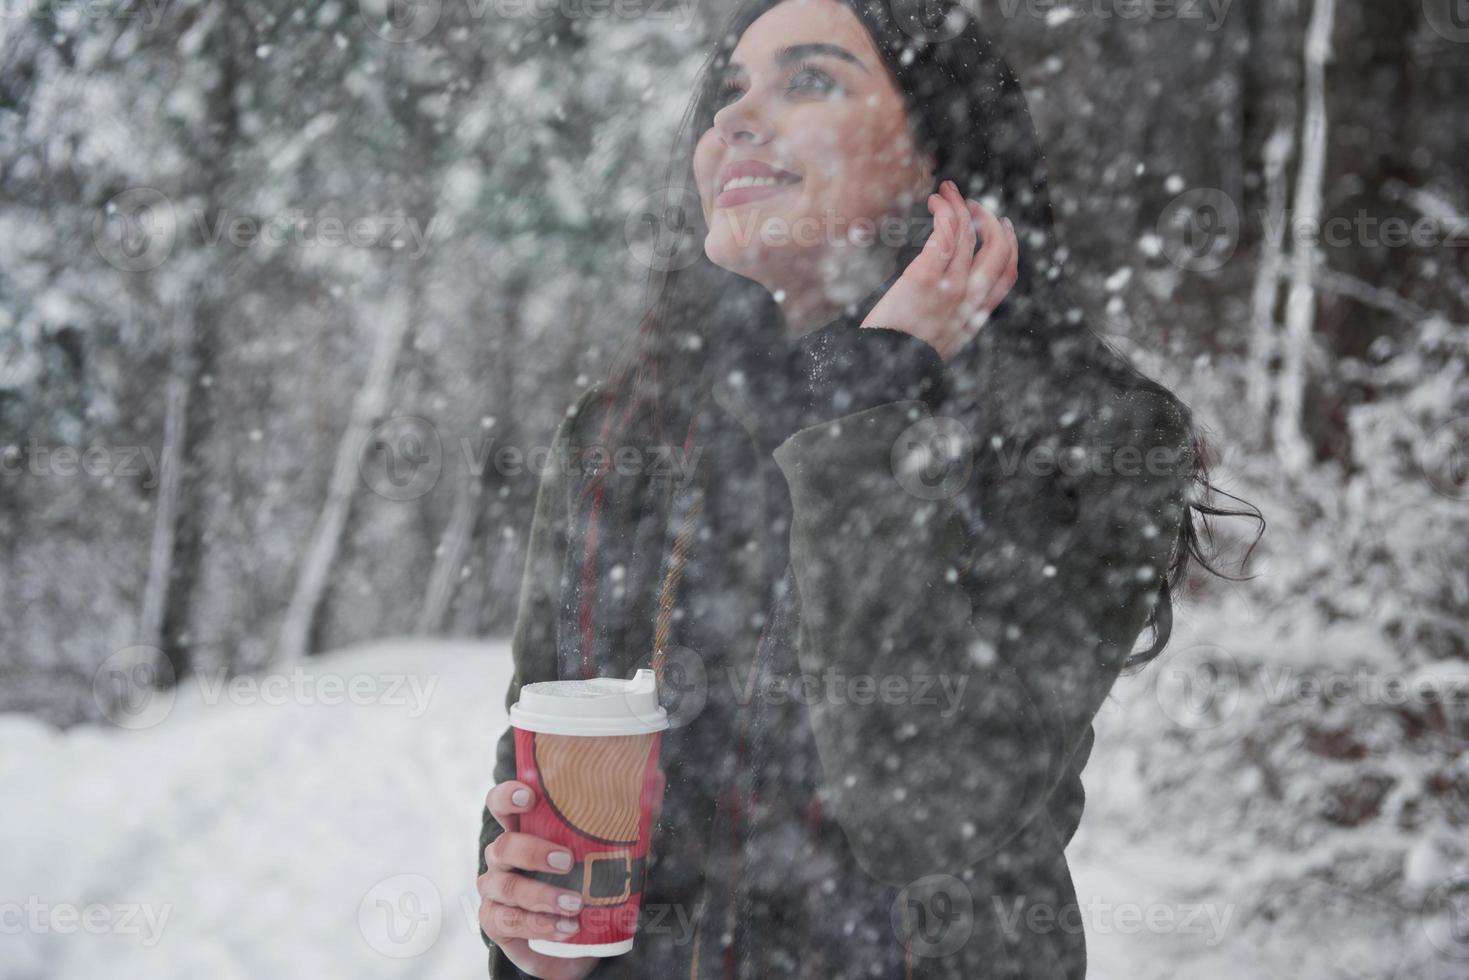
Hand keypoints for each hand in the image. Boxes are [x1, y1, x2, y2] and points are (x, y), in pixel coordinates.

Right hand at [477, 770, 667, 979]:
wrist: (577, 938)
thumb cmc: (587, 881)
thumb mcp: (611, 848)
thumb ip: (629, 816)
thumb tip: (656, 778)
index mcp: (525, 829)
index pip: (501, 804)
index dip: (508, 797)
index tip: (530, 797)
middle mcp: (504, 856)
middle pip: (502, 845)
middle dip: (533, 852)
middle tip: (567, 860)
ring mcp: (496, 890)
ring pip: (506, 887)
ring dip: (542, 895)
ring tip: (576, 904)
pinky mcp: (497, 923)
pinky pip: (509, 922)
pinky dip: (540, 925)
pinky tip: (567, 927)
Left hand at [859, 179, 1019, 360]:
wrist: (880, 372)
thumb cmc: (900, 357)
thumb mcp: (938, 344)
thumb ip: (949, 322)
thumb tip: (948, 308)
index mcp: (974, 318)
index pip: (1007, 276)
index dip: (1010, 246)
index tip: (1003, 226)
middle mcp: (968, 301)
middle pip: (997, 249)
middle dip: (989, 219)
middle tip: (974, 204)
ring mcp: (949, 288)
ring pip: (968, 234)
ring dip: (960, 205)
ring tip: (946, 193)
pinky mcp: (925, 277)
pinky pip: (947, 233)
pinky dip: (946, 211)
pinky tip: (936, 203)